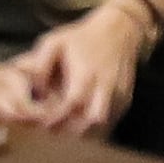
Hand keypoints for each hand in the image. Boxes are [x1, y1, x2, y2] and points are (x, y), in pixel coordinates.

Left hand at [9, 8, 145, 135]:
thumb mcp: (53, 43)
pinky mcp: (126, 98)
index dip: (57, 118)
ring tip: (66, 129)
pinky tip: (82, 123)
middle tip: (54, 131)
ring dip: (84, 131)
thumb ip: (39, 66)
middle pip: (91, 120)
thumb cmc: (81, 37)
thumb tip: (37, 93)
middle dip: (71, 131)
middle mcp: (105, 85)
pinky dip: (96, 127)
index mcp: (85, 73)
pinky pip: (111, 120)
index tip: (43, 124)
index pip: (72, 104)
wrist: (119, 30)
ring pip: (103, 124)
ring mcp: (119, 93)